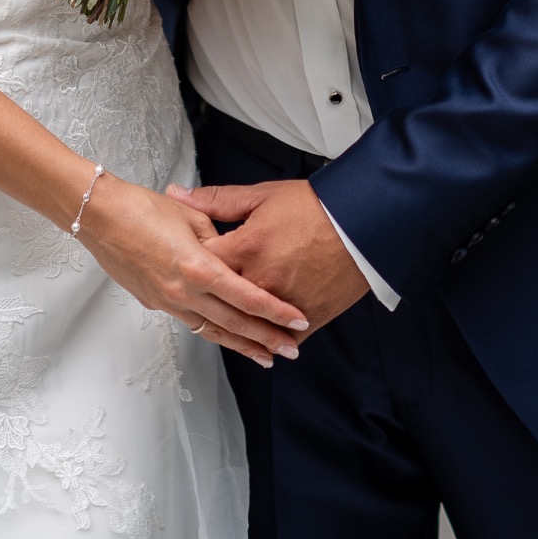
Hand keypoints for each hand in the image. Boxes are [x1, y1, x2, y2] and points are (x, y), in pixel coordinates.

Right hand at [78, 174, 308, 365]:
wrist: (99, 217)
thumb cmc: (142, 207)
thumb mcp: (189, 214)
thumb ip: (215, 235)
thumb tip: (230, 250)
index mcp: (198, 266)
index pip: (246, 297)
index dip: (275, 312)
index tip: (298, 322)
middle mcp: (184, 291)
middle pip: (234, 322)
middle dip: (266, 339)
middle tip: (291, 351)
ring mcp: (168, 301)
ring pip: (213, 331)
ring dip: (241, 345)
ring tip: (265, 357)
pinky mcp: (155, 303)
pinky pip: (192, 323)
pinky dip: (214, 332)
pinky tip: (226, 336)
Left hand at [169, 179, 369, 335]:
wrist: (360, 223)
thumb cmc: (313, 207)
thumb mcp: (261, 196)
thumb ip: (215, 200)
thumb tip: (177, 194)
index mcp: (246, 247)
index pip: (201, 263)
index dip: (191, 262)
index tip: (187, 261)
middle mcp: (260, 280)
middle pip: (220, 299)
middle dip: (206, 298)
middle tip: (197, 296)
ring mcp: (282, 303)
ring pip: (248, 326)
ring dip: (236, 326)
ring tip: (223, 324)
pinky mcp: (306, 318)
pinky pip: (281, 339)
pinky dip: (271, 340)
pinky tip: (264, 343)